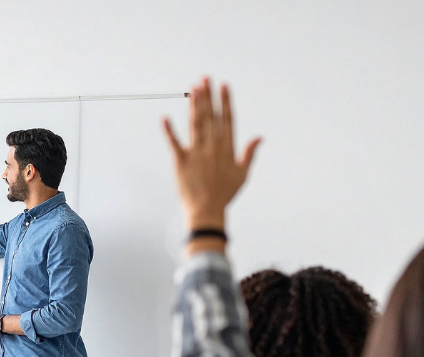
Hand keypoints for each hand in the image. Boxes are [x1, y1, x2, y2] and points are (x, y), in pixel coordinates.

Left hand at [163, 78, 261, 231]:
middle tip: (205, 78)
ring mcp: (196, 153)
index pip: (227, 119)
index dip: (225, 101)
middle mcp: (212, 147)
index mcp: (227, 149)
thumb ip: (249, 153)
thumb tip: (259, 137)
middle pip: (210, 116)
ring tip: (193, 88)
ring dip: (194, 104)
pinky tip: (164, 118)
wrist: (207, 211)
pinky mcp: (181, 161)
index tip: (224, 85)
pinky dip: (169, 131)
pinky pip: (174, 143)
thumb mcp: (243, 174)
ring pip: (195, 123)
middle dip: (208, 95)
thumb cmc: (225, 194)